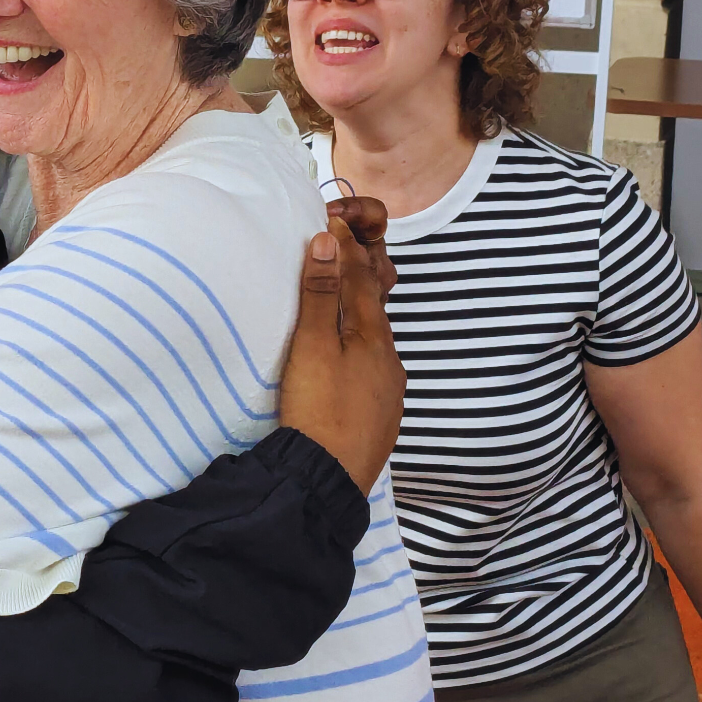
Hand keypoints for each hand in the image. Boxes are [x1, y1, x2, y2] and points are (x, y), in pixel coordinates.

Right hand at [278, 211, 405, 495]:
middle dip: (357, 281)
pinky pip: (372, 373)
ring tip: (335, 313)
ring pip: (374, 344)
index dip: (347, 247)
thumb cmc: (319, 409)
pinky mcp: (381, 417)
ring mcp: (389, 391)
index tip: (332, 221)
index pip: (361, 278)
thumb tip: (328, 240)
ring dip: (356, 322)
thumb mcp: (311, 347)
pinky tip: (344, 368)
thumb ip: (318, 294)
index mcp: (373, 335)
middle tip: (339, 258)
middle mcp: (389, 359)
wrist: (330, 479)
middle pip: (374, 309)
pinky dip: (357, 356)